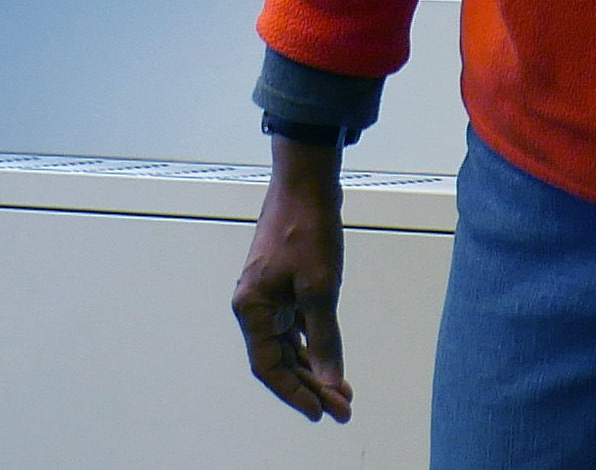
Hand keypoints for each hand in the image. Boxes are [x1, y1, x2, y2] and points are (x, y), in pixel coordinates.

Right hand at [232, 139, 352, 422]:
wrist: (307, 183)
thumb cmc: (307, 230)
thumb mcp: (321, 288)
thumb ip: (326, 337)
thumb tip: (333, 381)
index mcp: (253, 310)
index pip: (270, 367)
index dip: (295, 393)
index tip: (321, 413)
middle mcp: (256, 306)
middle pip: (280, 360)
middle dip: (310, 386)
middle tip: (342, 408)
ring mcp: (270, 296)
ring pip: (290, 345)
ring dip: (315, 368)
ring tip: (342, 391)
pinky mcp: (285, 284)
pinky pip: (297, 326)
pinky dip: (315, 343)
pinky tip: (332, 359)